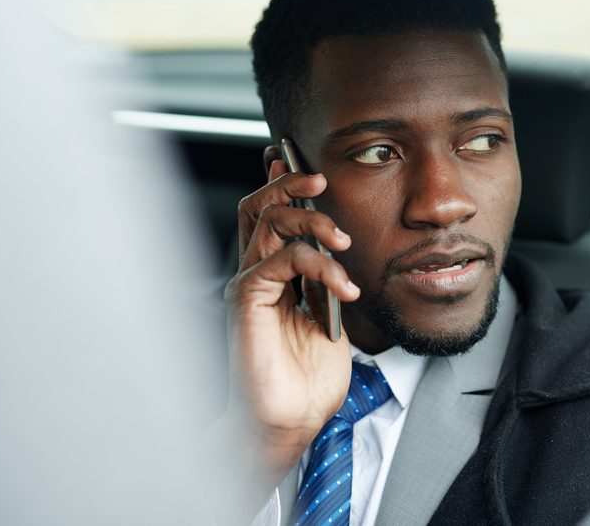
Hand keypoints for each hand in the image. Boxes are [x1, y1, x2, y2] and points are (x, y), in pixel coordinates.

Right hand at [224, 157, 359, 482]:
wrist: (290, 420)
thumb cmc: (307, 378)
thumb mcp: (329, 317)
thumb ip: (326, 282)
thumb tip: (337, 252)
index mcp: (274, 277)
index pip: (270, 218)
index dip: (283, 187)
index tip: (308, 170)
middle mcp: (256, 275)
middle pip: (258, 208)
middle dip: (289, 185)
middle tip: (321, 183)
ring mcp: (249, 286)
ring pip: (266, 224)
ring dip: (310, 221)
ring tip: (342, 241)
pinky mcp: (247, 300)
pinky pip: (278, 260)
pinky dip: (316, 263)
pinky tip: (342, 285)